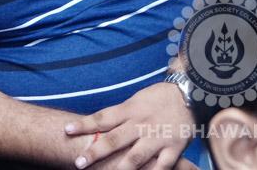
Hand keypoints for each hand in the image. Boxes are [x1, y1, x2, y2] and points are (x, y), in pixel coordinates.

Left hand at [63, 83, 196, 169]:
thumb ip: (119, 115)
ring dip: (119, 168)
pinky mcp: (174, 148)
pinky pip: (161, 166)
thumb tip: (98, 126)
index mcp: (130, 110)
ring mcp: (157, 137)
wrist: (190, 93)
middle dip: (95, 152)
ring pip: (135, 156)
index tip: (66, 130)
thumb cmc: (158, 98)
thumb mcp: (135, 101)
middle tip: (79, 162)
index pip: (102, 117)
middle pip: (114, 139)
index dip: (84, 124)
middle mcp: (141, 124)